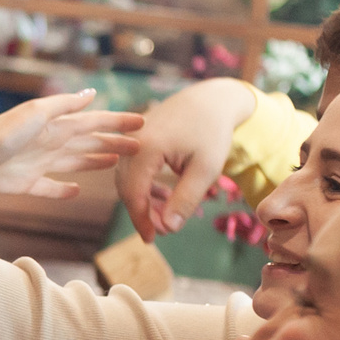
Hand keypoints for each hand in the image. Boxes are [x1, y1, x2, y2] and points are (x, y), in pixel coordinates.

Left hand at [0, 89, 142, 198]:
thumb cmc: (0, 133)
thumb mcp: (37, 113)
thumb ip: (64, 106)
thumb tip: (92, 94)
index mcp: (55, 124)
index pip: (94, 122)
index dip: (118, 122)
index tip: (142, 122)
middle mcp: (50, 143)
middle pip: (89, 142)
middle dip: (114, 143)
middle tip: (139, 147)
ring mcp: (39, 164)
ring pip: (75, 163)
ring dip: (95, 162)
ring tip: (116, 162)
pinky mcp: (26, 184)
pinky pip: (51, 188)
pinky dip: (64, 189)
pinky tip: (76, 191)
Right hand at [114, 78, 258, 238]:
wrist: (213, 99)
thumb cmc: (213, 131)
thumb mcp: (206, 169)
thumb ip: (186, 199)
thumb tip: (168, 228)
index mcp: (146, 147)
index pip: (134, 193)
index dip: (141, 220)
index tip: (152, 240)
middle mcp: (132, 141)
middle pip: (126, 187)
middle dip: (142, 213)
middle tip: (161, 232)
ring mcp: (132, 138)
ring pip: (128, 178)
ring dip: (143, 200)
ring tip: (165, 216)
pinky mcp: (138, 138)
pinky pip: (134, 168)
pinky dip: (145, 185)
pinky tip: (163, 196)